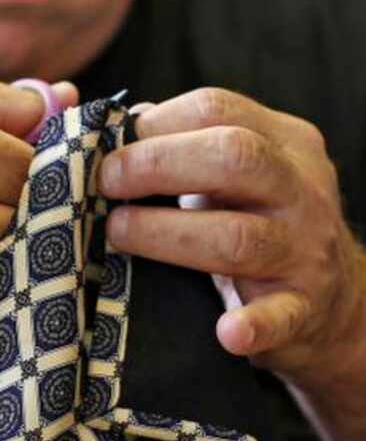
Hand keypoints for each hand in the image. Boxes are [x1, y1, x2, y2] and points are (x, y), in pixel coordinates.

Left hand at [98, 88, 365, 389]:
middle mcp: (300, 190)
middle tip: (105, 181)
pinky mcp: (305, 310)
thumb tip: (106, 122)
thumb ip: (178, 140)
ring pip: (240, 237)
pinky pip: (281, 315)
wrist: (335, 302)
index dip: (153, 124)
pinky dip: (253, 324)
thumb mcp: (233, 172)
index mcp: (282, 142)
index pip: (216, 109)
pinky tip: (226, 331)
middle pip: (235, 156)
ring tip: (117, 233)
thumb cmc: (259, 222)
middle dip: (158, 164)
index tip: (106, 146)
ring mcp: (306, 250)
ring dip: (168, 234)